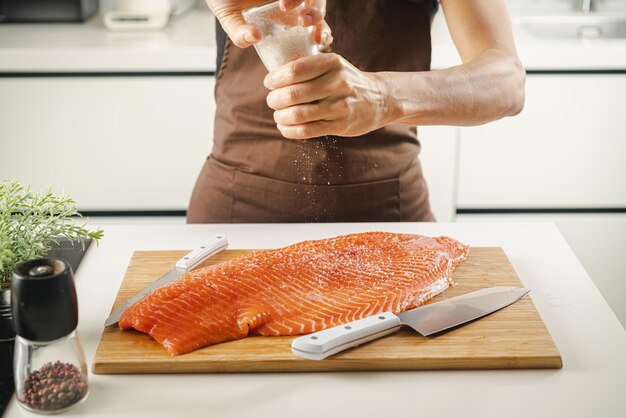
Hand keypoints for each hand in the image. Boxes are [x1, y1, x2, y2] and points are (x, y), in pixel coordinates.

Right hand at [205, 0, 327, 47]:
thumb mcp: (228, 16)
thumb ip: (237, 32)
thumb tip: (254, 39)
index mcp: (284, 14)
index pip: (311, 26)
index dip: (321, 34)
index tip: (318, 43)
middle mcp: (291, 0)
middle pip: (319, 11)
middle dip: (321, 23)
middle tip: (315, 35)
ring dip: (314, 10)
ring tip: (302, 20)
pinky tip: (284, 5)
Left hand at [264, 53, 391, 138]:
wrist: (380, 99)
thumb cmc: (347, 81)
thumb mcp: (334, 65)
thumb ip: (309, 67)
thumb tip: (274, 75)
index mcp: (333, 63)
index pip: (296, 70)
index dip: (276, 78)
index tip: (269, 83)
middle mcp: (338, 83)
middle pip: (293, 94)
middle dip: (275, 99)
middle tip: (272, 101)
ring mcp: (340, 106)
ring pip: (298, 114)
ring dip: (280, 116)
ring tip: (278, 115)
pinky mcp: (340, 125)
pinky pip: (307, 130)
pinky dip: (290, 130)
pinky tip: (285, 127)